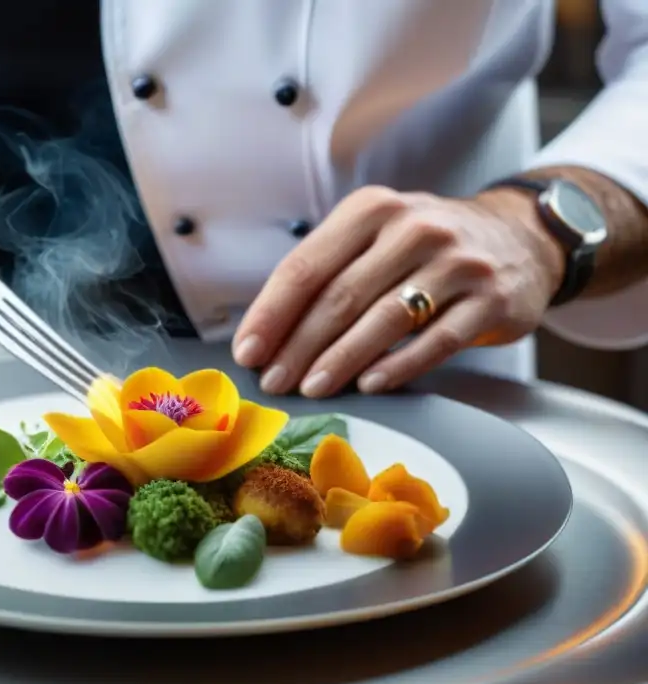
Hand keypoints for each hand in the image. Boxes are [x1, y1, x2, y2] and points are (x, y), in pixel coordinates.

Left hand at [232, 185, 565, 395]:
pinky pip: (437, 340)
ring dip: (341, 360)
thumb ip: (328, 272)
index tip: (248, 352)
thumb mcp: (376, 238)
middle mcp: (414, 228)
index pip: (307, 265)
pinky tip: (370, 386)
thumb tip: (265, 333)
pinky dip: (399, 366)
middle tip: (274, 382)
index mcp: (371, 210)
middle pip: (341, 295)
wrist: (521, 239)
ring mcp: (457, 262)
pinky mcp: (491, 298)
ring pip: (385, 318)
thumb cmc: (425, 249)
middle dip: (299, 345)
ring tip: (311, 387)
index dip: (272, 312)